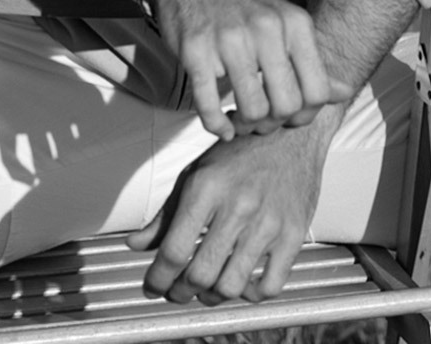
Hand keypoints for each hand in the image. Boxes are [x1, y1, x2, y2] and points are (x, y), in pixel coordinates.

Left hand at [127, 109, 340, 303]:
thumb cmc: (239, 151)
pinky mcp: (294, 234)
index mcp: (207, 188)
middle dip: (180, 292)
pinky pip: (270, 286)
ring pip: (231, 286)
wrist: (289, 133)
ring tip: (205, 290)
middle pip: (200, 274)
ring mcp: (268, 223)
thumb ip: (165, 214)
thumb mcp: (195, 173)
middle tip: (175, 291)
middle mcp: (238, 206)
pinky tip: (242, 283)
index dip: (157, 278)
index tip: (151, 286)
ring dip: (211, 298)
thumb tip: (135, 245)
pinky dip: (251, 295)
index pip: (174, 250)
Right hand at [153, 0, 349, 140]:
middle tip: (262, 120)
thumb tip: (344, 92)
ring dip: (247, 125)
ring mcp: (229, 39)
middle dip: (274, 123)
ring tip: (241, 118)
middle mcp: (266, 28)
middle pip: (286, 105)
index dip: (304, 115)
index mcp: (294, 22)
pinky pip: (210, 106)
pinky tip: (222, 126)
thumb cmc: (242, 6)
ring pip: (252, 110)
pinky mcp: (195, 51)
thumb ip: (311, 60)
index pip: (316, 92)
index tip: (287, 115)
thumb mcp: (284, 22)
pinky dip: (217, 126)